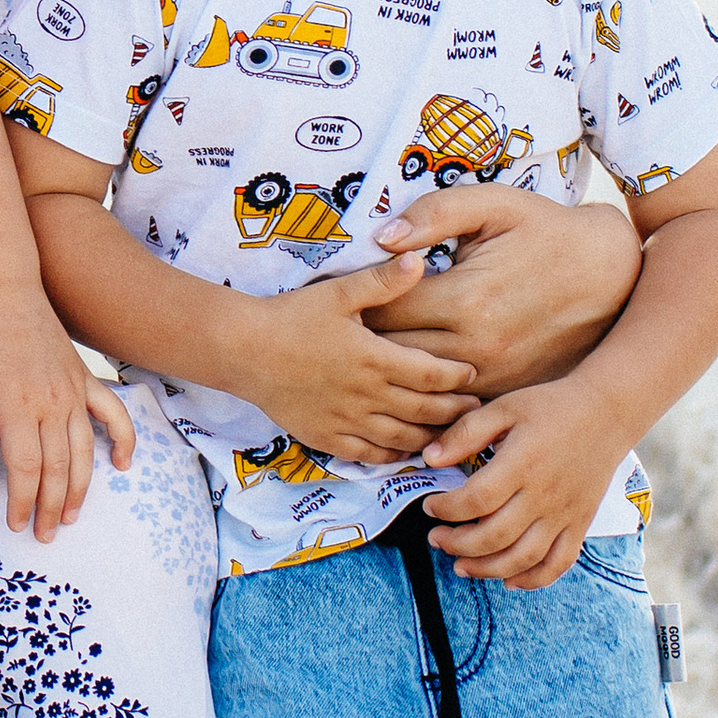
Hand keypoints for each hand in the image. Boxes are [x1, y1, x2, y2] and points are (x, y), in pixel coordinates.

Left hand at [0, 282, 135, 543]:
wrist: (5, 295)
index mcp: (18, 409)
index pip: (26, 470)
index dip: (24, 503)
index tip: (17, 524)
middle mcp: (52, 405)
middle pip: (58, 469)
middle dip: (52, 508)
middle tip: (46, 534)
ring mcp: (75, 393)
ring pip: (85, 452)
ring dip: (81, 489)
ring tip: (71, 516)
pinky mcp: (86, 381)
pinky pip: (115, 414)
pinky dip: (123, 441)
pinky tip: (122, 465)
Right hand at [224, 254, 478, 464]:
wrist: (243, 350)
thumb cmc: (291, 317)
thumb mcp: (339, 292)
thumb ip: (382, 281)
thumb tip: (419, 261)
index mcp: (374, 358)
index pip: (432, 374)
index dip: (458, 377)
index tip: (473, 374)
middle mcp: (366, 395)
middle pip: (424, 410)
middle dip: (454, 410)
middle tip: (474, 407)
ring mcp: (346, 420)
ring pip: (401, 438)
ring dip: (430, 437)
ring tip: (448, 432)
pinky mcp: (326, 436)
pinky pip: (368, 454)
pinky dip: (392, 456)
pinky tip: (403, 451)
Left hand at [365, 186, 640, 387]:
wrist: (611, 273)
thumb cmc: (546, 230)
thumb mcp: (494, 205)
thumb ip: (434, 214)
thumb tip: (383, 238)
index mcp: (463, 298)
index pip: (381, 313)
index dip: (355, 304)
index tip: (340, 297)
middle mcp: (475, 345)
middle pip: (391, 356)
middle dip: (362, 343)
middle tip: (342, 331)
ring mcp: (494, 375)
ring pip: (416, 388)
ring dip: (390, 374)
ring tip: (365, 357)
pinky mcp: (509, 391)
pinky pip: (451, 405)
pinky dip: (426, 395)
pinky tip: (410, 378)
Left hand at [418, 380, 627, 587]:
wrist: (607, 412)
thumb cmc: (550, 407)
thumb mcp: (504, 408)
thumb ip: (466, 433)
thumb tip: (429, 459)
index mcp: (521, 463)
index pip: (475, 500)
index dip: (446, 510)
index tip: (430, 507)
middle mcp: (544, 494)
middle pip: (495, 536)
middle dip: (458, 545)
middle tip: (437, 539)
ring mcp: (565, 513)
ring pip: (523, 557)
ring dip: (487, 569)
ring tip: (461, 566)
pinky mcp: (580, 524)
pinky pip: (558, 563)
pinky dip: (534, 579)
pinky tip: (509, 580)